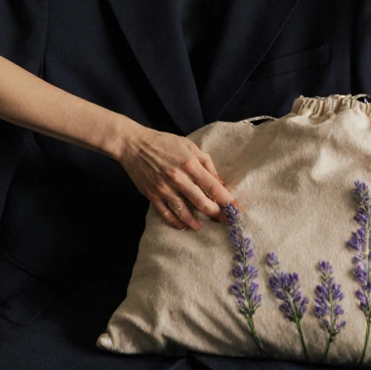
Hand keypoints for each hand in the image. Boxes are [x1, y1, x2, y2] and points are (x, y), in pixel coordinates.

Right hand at [116, 125, 236, 230]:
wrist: (134, 145)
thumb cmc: (164, 143)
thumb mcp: (189, 146)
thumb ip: (206, 164)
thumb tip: (220, 183)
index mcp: (190, 164)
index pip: (214, 187)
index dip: (228, 201)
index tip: (237, 210)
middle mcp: (178, 178)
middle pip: (202, 203)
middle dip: (217, 214)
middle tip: (224, 221)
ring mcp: (164, 189)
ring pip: (184, 213)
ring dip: (195, 222)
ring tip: (200, 226)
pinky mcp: (152, 195)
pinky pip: (166, 214)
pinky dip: (176, 222)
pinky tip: (183, 225)